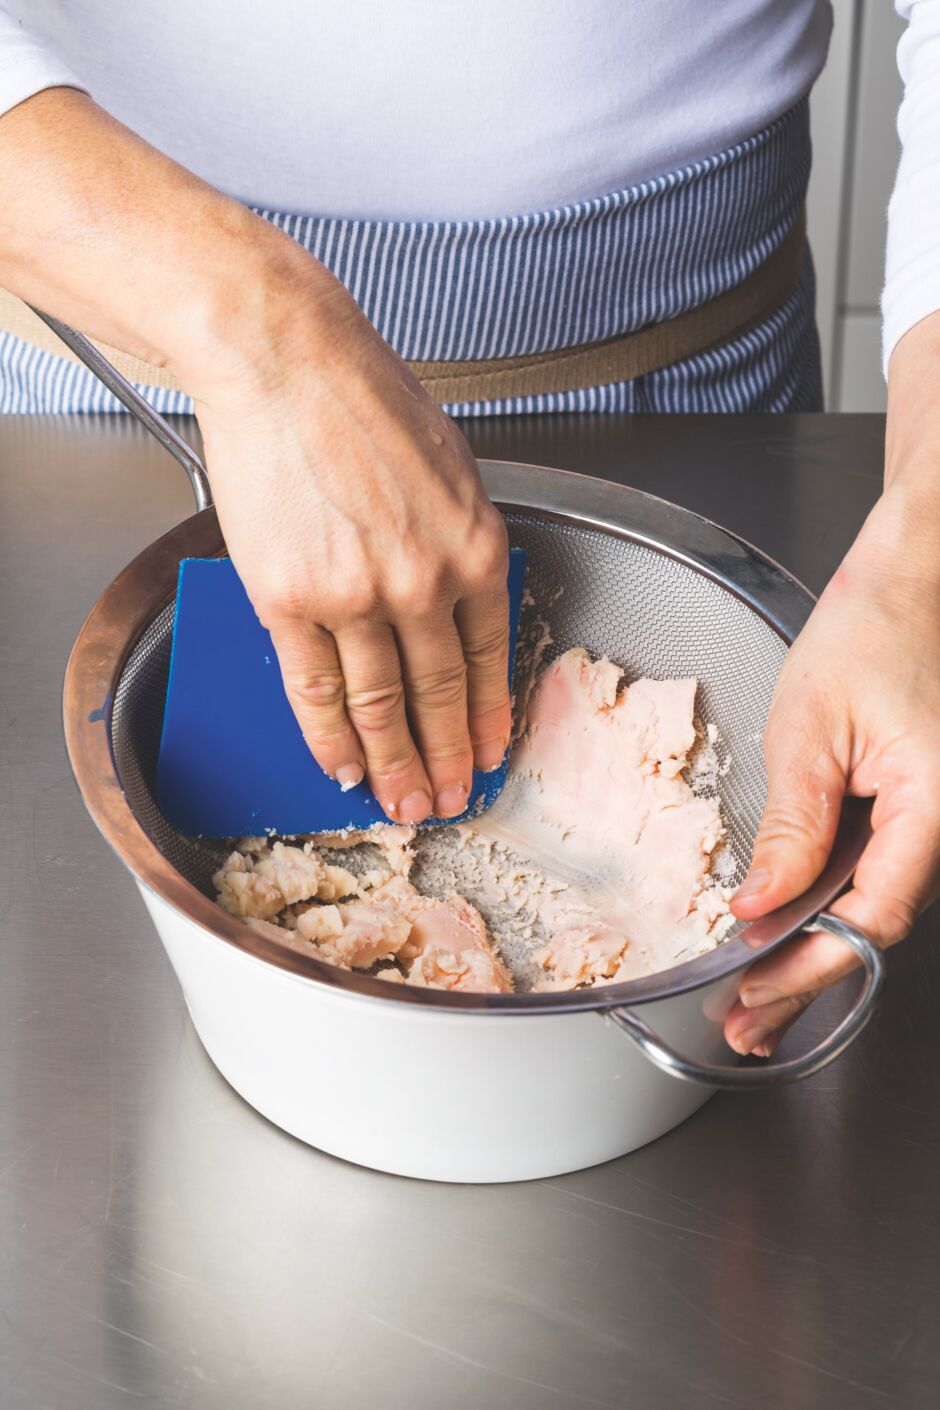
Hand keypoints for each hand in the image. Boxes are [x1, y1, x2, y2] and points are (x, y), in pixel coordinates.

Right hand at [189, 264, 510, 825]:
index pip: (490, 657)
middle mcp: (423, 581)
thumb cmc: (363, 397)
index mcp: (476, 547)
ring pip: (380, 704)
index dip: (490, 715)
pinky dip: (329, 736)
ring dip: (394, 763)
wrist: (284, 360)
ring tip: (403, 804)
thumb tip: (455, 599)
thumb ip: (459, 542)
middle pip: (439, 693)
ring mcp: (356, 597)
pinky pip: (315, 688)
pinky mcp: (289, 600)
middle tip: (449, 799)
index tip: (491, 752)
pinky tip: (343, 767)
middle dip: (446, 757)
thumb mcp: (450, 468)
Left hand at [723, 471, 939, 1058]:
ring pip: (872, 903)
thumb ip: (793, 828)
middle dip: (807, 980)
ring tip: (754, 992)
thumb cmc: (872, 627)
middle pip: (874, 926)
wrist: (913, 573)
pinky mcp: (914, 800)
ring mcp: (932, 814)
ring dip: (813, 947)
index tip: (751, 993)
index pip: (870, 919)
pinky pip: (873, 865)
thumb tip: (762, 908)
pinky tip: (784, 924)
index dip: (807, 965)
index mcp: (934, 809)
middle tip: (747, 1025)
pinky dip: (825, 901)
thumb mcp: (811, 729)